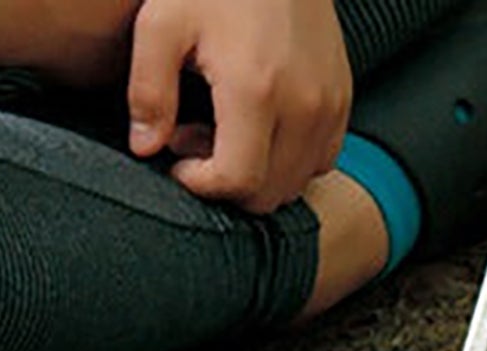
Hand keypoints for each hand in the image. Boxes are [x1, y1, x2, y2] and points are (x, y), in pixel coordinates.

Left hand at [125, 0, 353, 212]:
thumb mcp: (161, 22)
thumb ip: (148, 89)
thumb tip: (144, 147)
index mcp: (256, 89)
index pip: (237, 179)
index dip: (201, 184)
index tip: (176, 159)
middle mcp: (303, 107)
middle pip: (269, 193)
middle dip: (226, 181)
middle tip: (192, 139)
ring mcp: (329, 107)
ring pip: (296, 183)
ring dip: (257, 172)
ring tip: (223, 130)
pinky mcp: (342, 102)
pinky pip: (319, 160)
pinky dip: (288, 159)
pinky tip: (258, 123)